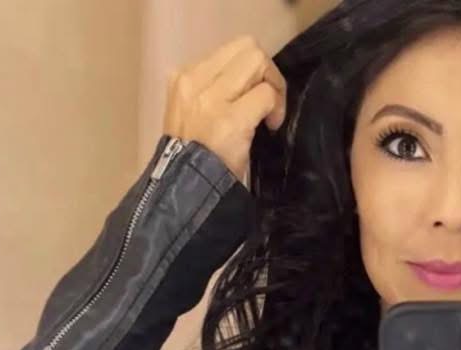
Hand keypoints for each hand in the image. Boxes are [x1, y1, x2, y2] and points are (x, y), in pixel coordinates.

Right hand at [163, 35, 287, 182]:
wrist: (186, 190)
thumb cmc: (193, 159)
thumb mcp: (192, 115)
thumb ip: (211, 93)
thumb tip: (247, 84)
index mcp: (184, 78)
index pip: (229, 51)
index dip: (251, 71)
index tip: (253, 98)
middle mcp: (193, 80)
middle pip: (247, 47)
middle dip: (267, 72)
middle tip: (270, 102)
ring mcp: (210, 98)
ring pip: (257, 61)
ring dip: (274, 87)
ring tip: (270, 115)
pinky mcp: (229, 119)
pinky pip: (265, 94)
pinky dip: (277, 108)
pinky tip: (272, 127)